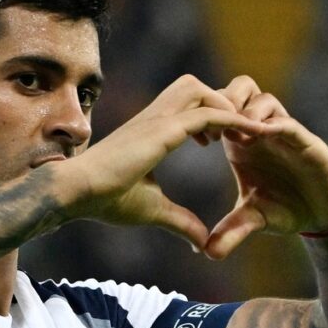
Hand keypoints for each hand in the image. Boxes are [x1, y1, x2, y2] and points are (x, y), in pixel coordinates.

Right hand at [59, 75, 267, 249]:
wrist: (77, 192)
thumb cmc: (105, 199)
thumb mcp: (153, 210)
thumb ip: (180, 221)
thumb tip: (202, 242)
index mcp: (149, 131)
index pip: (184, 106)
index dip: (207, 117)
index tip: (220, 142)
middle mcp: (153, 117)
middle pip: (193, 86)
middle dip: (217, 101)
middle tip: (231, 134)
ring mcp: (157, 120)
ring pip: (200, 90)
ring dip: (225, 105)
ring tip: (240, 132)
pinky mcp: (162, 130)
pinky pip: (206, 114)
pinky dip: (232, 120)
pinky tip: (249, 134)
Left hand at [204, 76, 327, 259]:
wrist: (325, 213)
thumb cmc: (287, 208)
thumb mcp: (254, 220)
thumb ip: (231, 231)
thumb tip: (206, 253)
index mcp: (242, 142)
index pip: (221, 109)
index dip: (206, 116)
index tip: (195, 137)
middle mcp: (262, 131)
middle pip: (239, 89)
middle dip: (224, 101)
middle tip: (214, 127)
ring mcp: (285, 132)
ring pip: (263, 99)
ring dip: (247, 111)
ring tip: (236, 133)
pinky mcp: (306, 141)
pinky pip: (289, 123)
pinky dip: (274, 125)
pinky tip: (262, 136)